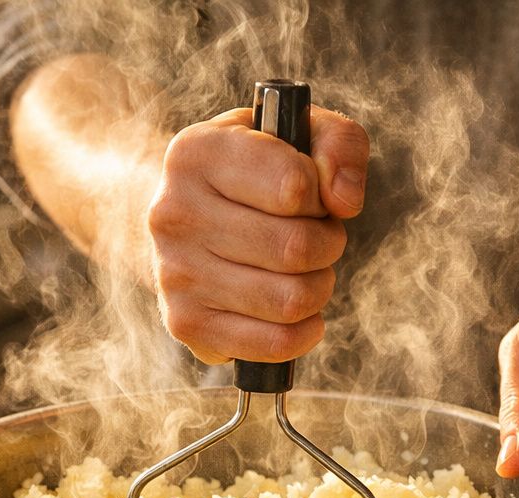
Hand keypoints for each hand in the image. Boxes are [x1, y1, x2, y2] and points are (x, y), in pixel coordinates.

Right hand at [146, 105, 368, 363]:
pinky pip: (275, 343)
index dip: (321, 194)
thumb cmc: (255, 174)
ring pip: (292, 300)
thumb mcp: (297, 134)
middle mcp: (175, 213)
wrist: (183, 221)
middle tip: (316, 237)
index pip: (295, 186)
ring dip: (318, 287)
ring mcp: (176, 273)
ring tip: (303, 270)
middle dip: (328, 244)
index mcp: (198, 153)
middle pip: (297, 249)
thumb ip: (339, 145)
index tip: (310, 194)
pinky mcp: (186, 323)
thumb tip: (344, 201)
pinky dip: (304, 332)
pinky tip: (298, 312)